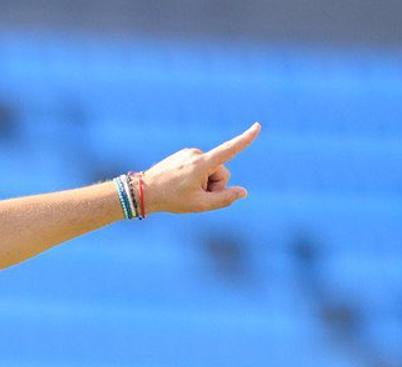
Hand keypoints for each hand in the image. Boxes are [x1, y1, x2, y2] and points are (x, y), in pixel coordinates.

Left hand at [142, 121, 259, 214]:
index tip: (257, 126)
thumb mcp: (199, 205)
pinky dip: (195, 177)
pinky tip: (180, 184)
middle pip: (220, 172)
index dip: (245, 139)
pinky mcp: (184, 154)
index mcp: (202, 164)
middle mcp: (197, 153)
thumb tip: (243, 192)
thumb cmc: (171, 199)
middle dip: (214, 185)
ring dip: (203, 182)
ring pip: (210, 170)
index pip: (229, 150)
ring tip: (184, 189)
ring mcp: (189, 152)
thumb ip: (224, 199)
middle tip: (194, 195)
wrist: (143, 191)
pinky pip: (199, 167)